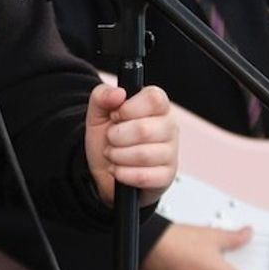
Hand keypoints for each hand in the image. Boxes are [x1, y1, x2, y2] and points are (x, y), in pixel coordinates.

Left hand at [84, 83, 177, 203]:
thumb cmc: (107, 137)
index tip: (116, 115)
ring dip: (118, 156)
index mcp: (157, 106)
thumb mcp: (98, 112)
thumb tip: (118, 93)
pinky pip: (144, 177)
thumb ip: (102, 96)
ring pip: (143, 155)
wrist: (104, 168)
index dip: (129, 109)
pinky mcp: (166, 176)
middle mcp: (169, 127)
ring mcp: (170, 153)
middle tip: (111, 138)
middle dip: (116, 136)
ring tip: (112, 154)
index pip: (154, 99)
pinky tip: (118, 169)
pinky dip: (123, 174)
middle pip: (144, 130)